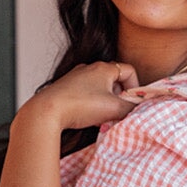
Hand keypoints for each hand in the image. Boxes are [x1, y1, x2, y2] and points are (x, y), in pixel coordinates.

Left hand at [22, 61, 141, 132]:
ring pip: (99, 88)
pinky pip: (85, 94)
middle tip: (118, 112)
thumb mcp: (113, 109)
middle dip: (119, 97)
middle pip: (114, 80)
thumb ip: (131, 108)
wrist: (47, 112)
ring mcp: (75, 78)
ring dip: (105, 103)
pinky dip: (91, 105)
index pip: (129, 71)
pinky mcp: (65, 89)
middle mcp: (89, 69)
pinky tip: (88, 118)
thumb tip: (139, 109)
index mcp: (103, 68)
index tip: (132, 102)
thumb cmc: (80, 106)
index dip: (135, 87)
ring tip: (102, 118)